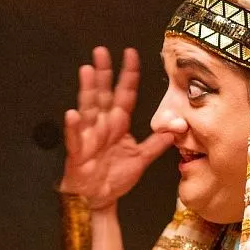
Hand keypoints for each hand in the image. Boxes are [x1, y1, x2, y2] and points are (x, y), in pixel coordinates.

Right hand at [60, 46, 173, 208]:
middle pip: (104, 94)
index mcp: (119, 124)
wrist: (98, 198)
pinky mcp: (78, 151)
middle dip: (103, 73)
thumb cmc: (115, 177)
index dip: (129, 75)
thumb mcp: (141, 159)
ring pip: (88, 108)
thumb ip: (157, 143)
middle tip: (101, 51)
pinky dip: (74, 126)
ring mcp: (89, 136)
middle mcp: (103, 125)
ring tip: (87, 71)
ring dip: (87, 90)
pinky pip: (75, 137)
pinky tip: (72, 114)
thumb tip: (176, 129)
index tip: (130, 54)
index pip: (125, 94)